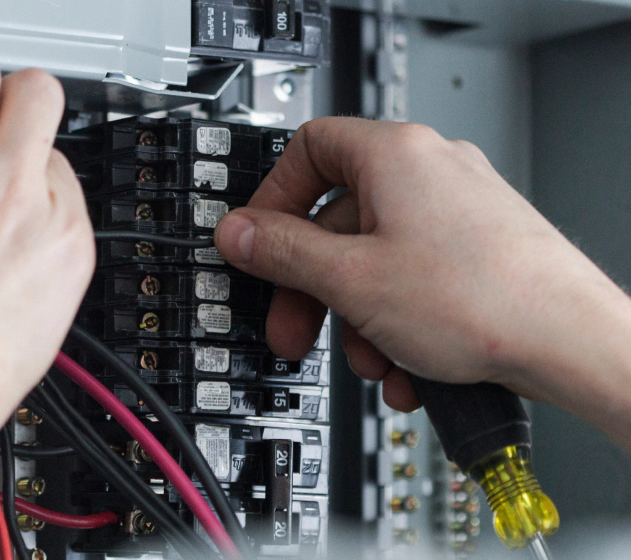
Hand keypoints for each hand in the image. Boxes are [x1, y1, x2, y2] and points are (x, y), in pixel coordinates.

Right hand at [214, 117, 630, 444]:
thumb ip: (283, 252)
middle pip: (338, 220)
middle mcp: (429, 171)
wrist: (574, 344)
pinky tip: (405, 366)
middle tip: (294, 327)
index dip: (272, 198)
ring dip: (358, 318)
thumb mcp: (352, 279)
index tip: (258, 243)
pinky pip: (411, 279)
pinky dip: (396, 322)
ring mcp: (456, 211)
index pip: (306, 150)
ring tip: (372, 361)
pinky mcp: (475, 250)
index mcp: (394, 154)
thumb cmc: (484, 299)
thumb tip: (239, 234)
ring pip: (374, 260)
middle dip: (312, 287)